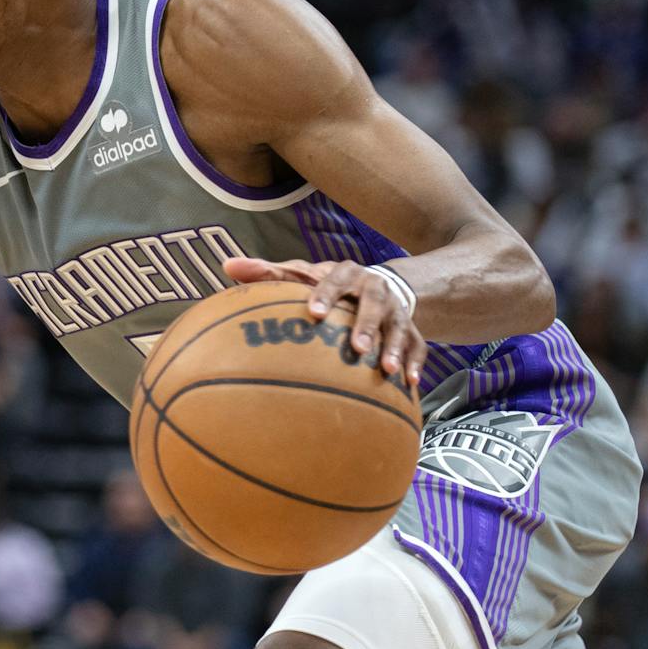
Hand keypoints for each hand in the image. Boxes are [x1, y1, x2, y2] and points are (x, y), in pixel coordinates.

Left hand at [224, 255, 425, 388]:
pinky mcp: (412, 328)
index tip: (313, 313)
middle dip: (367, 324)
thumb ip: (267, 272)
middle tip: (357, 347)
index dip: (326, 293)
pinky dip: (417, 362)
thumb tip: (228, 265)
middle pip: (373, 302)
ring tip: (388, 370)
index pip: (335, 278)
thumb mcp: (301, 275)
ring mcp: (395, 309)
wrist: (378, 284)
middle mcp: (374, 288)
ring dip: (396, 346)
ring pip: (401, 325)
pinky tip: (411, 383)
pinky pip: (420, 345)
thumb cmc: (328, 285)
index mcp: (346, 273)